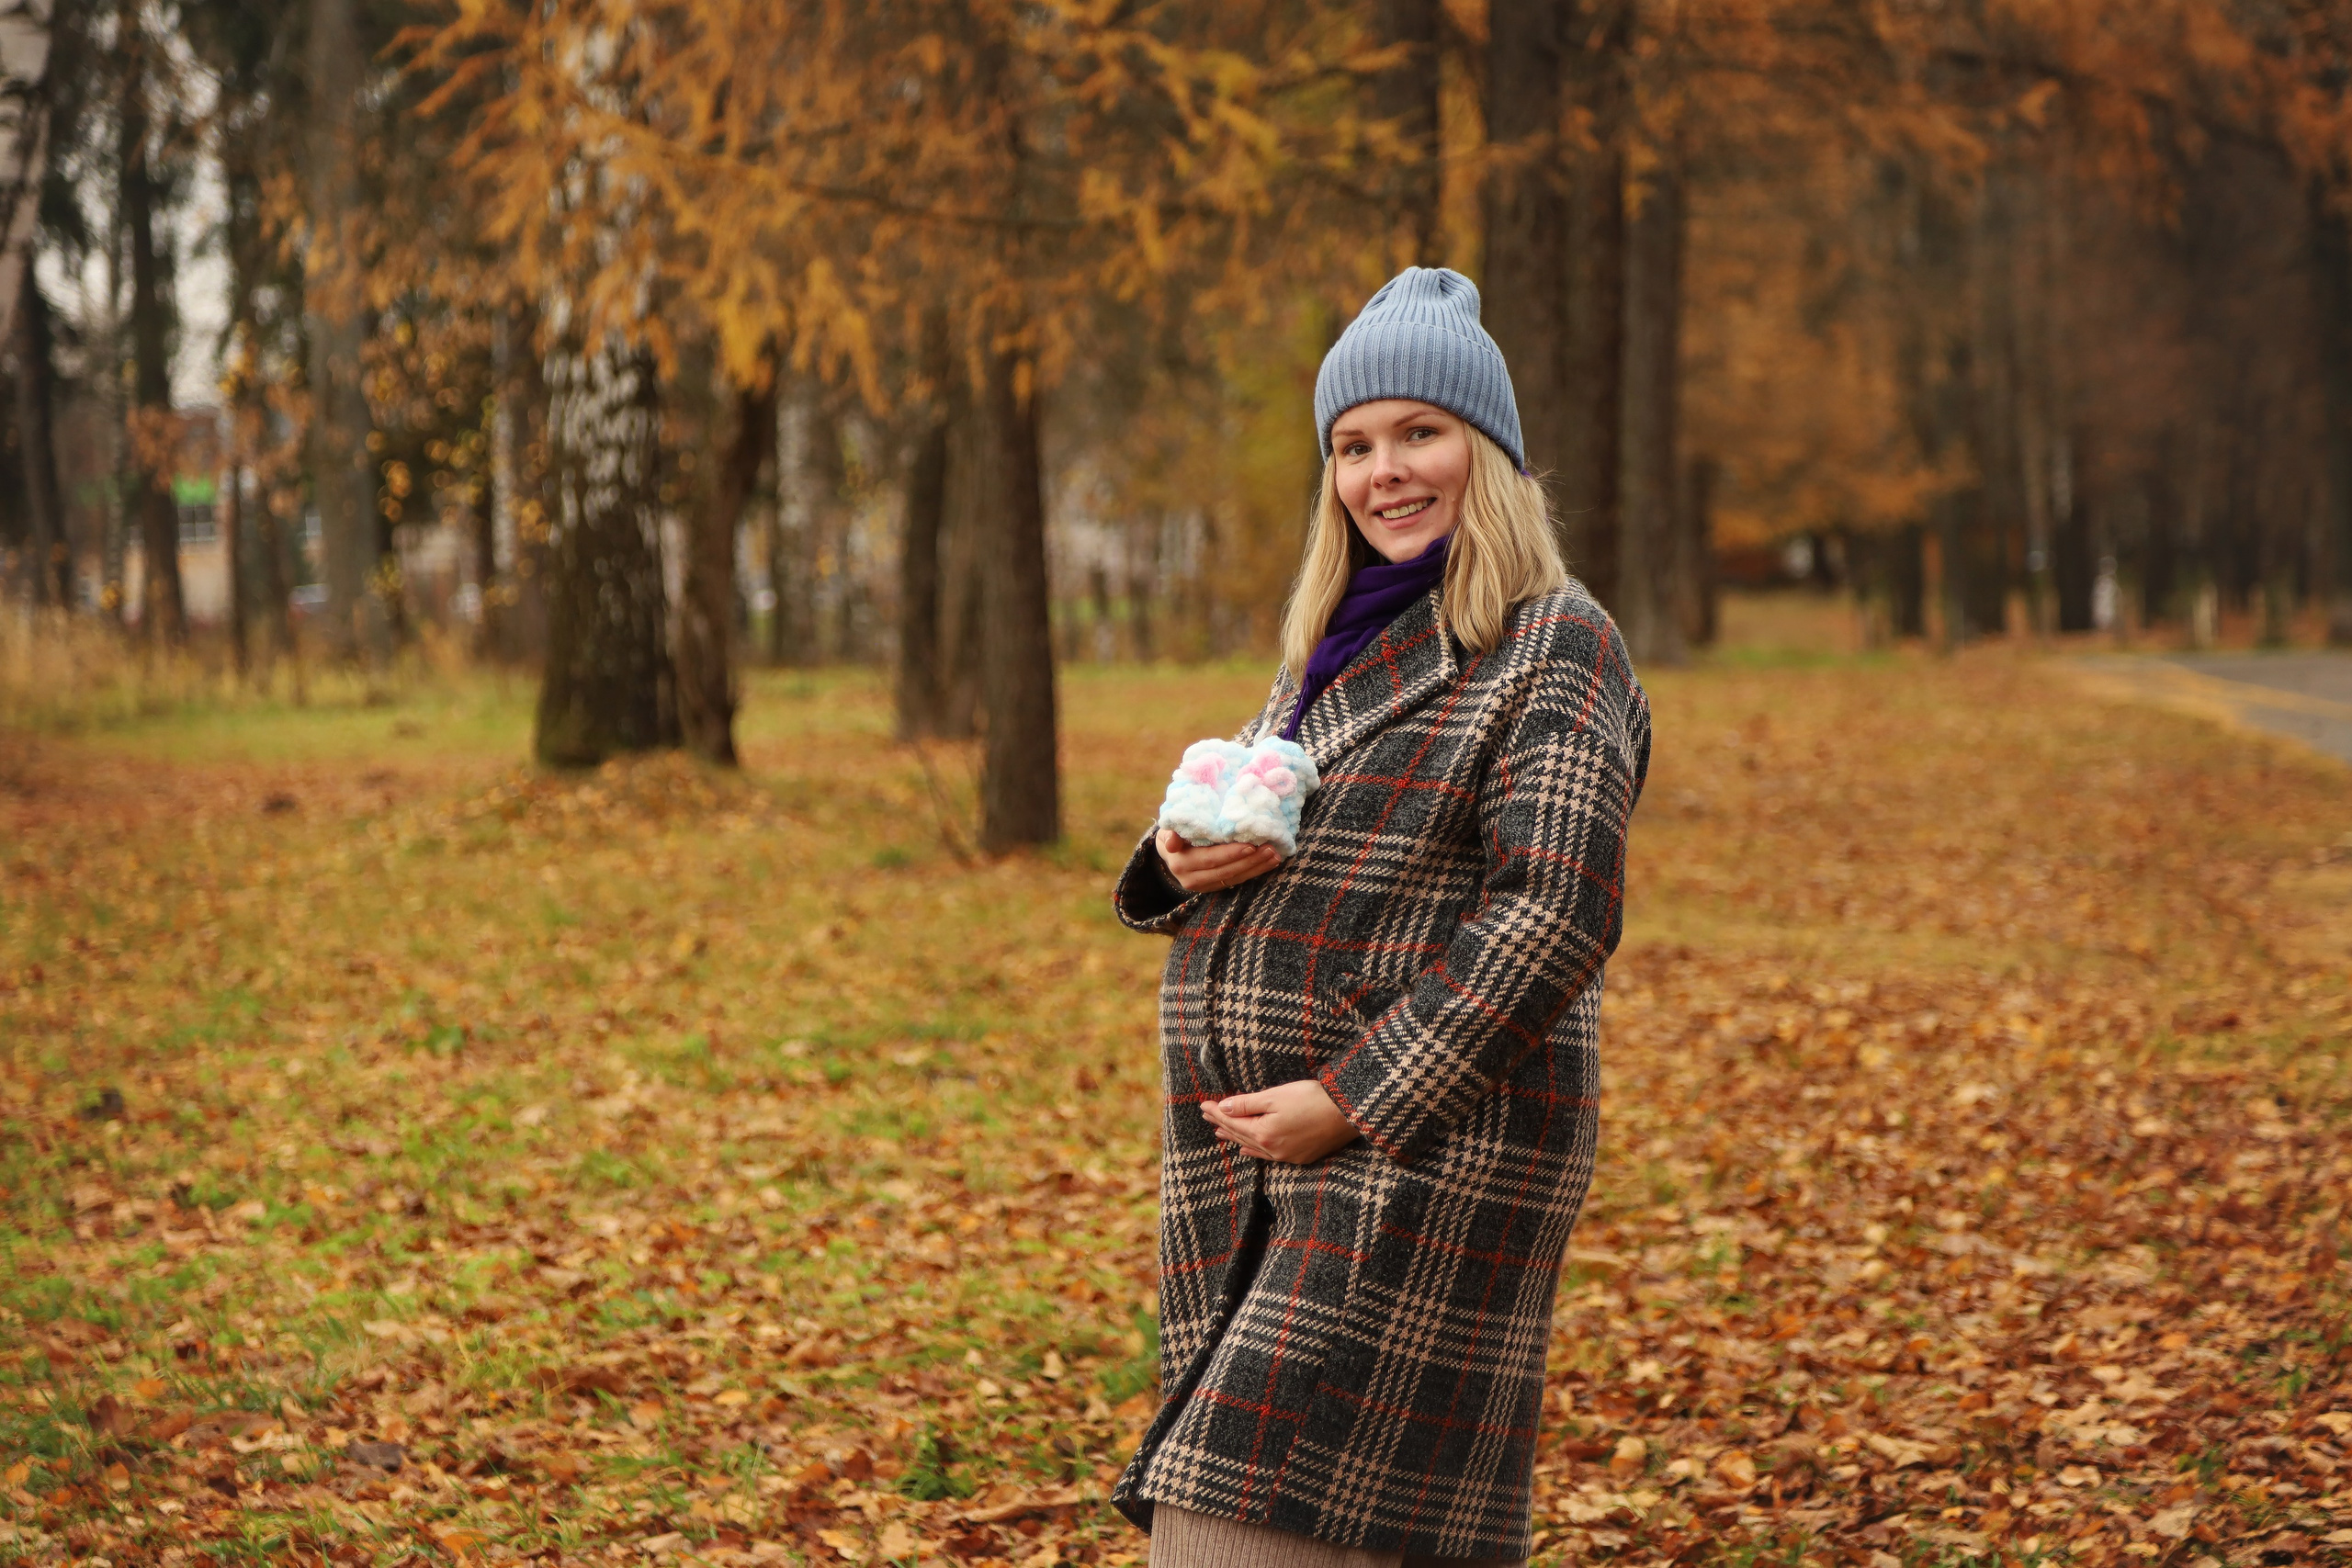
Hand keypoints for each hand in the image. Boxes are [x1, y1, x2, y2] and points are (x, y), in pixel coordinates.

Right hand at [1157, 829, 1280, 893]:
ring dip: (1257, 867)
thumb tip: (1171, 843)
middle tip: (1271, 848)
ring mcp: (1203, 886)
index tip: (1251, 845)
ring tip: (1275, 855)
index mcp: (1180, 862)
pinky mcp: (1214, 887)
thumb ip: (1172, 833)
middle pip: (1225, 870)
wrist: (1169, 852)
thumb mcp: (1169, 829)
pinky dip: (1254, 871)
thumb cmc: (1174, 832)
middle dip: (1250, 860)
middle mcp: (1190, 878)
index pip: (1209, 858)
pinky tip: (1269, 862)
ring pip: (1234, 877)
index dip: (1230, 853)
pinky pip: (1236, 880)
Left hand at [1202, 1080, 1358, 1164]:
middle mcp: (1272, 1149)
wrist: (1347, 1113)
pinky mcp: (1300, 1157)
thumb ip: (1248, 1104)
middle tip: (1207, 1116)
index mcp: (1263, 1133)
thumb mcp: (1275, 1096)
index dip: (1216, 1112)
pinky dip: (1253, 1151)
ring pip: (1252, 1147)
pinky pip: (1268, 1156)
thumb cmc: (1311, 1099)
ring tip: (1220, 1133)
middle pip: (1240, 1135)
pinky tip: (1246, 1150)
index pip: (1233, 1122)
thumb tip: (1224, 1107)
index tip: (1202, 1105)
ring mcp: (1286, 1156)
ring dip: (1235, 1138)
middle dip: (1222, 1124)